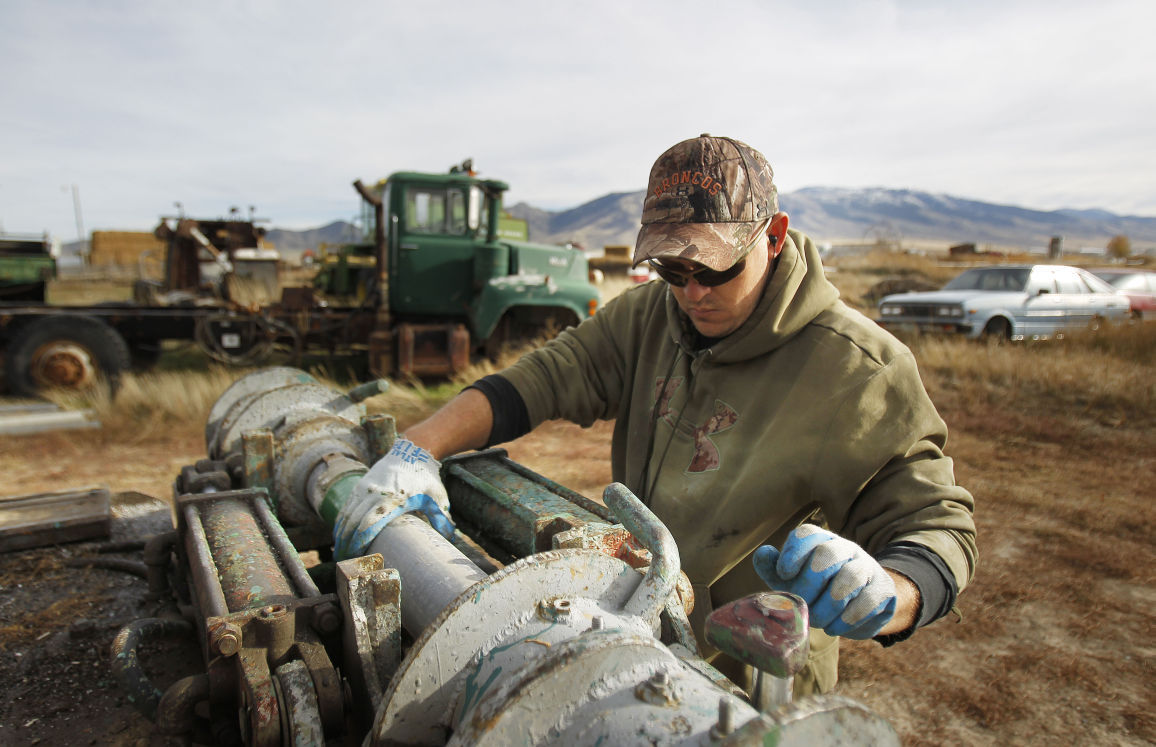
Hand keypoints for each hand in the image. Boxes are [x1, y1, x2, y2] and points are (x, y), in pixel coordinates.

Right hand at [332, 438, 454, 559]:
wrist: (412, 451)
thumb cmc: (425, 477)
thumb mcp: (436, 496)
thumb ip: (441, 517)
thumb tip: (449, 536)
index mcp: (393, 499)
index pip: (370, 523)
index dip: (360, 541)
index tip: (356, 557)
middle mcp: (375, 493)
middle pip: (354, 522)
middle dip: (347, 544)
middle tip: (344, 563)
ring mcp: (365, 488)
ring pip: (347, 515)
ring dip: (341, 535)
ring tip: (339, 554)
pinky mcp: (361, 486)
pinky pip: (347, 506)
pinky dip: (341, 522)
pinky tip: (338, 535)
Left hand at [752, 524, 896, 639]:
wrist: (857, 605)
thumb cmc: (816, 589)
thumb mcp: (791, 579)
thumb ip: (773, 567)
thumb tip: (763, 554)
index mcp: (820, 541)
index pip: (807, 534)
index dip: (792, 553)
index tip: (783, 575)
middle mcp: (845, 548)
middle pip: (828, 553)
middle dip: (809, 583)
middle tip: (802, 606)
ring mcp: (867, 566)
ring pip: (851, 577)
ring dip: (829, 605)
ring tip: (817, 621)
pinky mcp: (883, 589)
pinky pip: (869, 600)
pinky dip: (849, 618)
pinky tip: (835, 628)